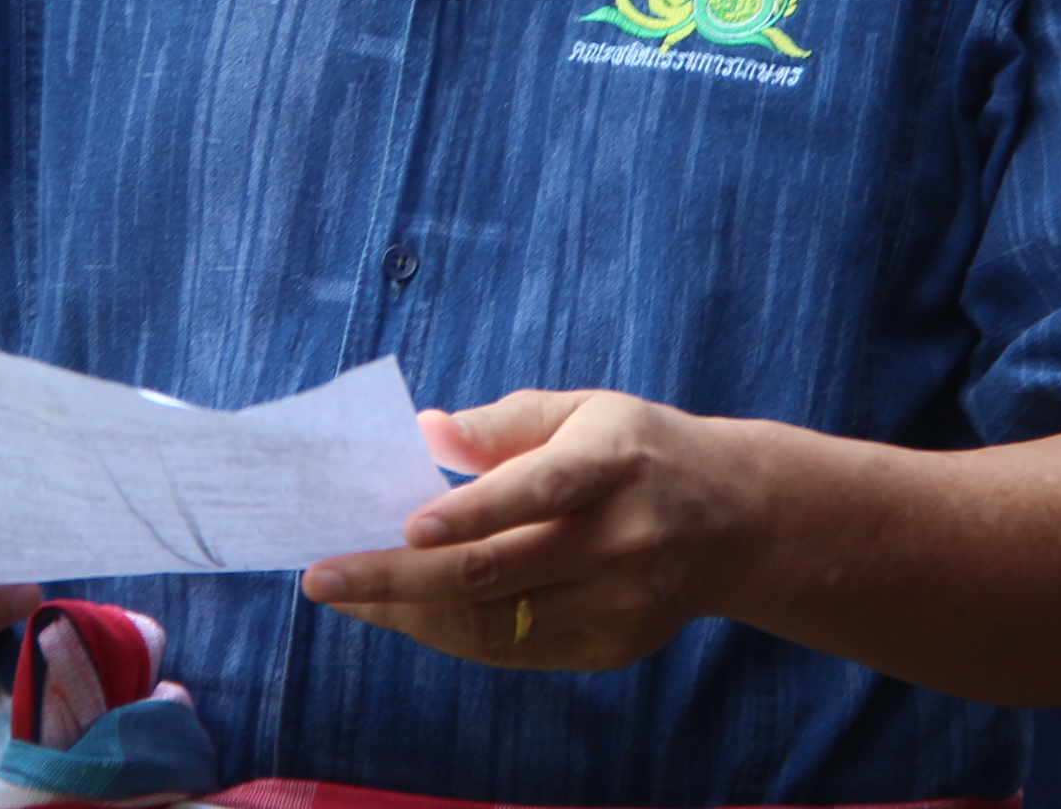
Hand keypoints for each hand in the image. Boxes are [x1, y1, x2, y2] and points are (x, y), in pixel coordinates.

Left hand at [298, 391, 762, 672]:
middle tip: (323, 576)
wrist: (738, 519)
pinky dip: (452, 635)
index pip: (539, 491)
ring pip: (496, 624)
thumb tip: (423, 433)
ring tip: (349, 596)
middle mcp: (623, 539)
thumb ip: (503, 423)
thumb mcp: (585, 410)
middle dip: (397, 578)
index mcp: (616, 463)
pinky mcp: (615, 647)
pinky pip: (515, 651)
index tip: (405, 523)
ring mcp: (621, 603)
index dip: (471, 512)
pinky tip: (406, 614)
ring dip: (409, 615)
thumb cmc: (638, 451)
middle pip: (496, 571)